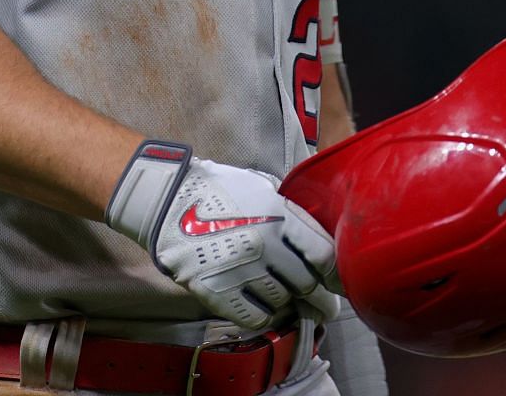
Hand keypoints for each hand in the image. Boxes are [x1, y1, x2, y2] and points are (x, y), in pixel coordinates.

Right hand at [106, 141, 337, 329]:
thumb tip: (316, 238)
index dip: (335, 274)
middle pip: (307, 285)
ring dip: (289, 305)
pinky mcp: (217, 291)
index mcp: (279, 216)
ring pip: (283, 303)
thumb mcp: (261, 188)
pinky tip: (265, 309)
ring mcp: (240, 270)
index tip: (338, 283)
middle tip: (326, 308)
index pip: (324, 255)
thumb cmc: (217, 190)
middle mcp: (264, 245)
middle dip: (320, 300)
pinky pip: (255, 317)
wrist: (167, 201)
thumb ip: (290, 213)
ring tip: (291, 304)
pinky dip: (265, 316)